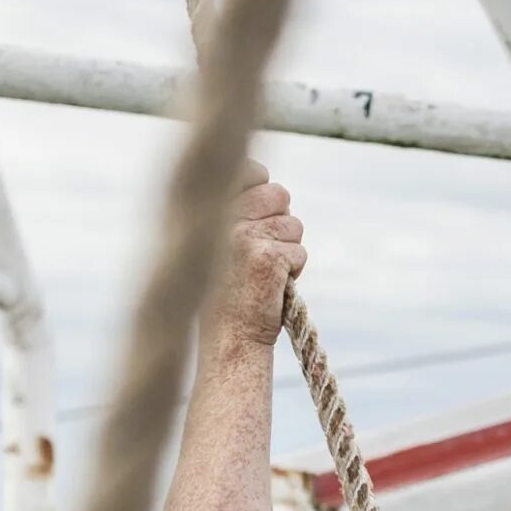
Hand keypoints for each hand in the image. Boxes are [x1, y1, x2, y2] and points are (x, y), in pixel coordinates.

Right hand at [208, 163, 305, 356]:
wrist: (228, 339)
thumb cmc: (224, 293)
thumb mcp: (221, 244)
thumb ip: (239, 213)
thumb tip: (274, 189)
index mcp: (211, 211)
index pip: (250, 170)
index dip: (262, 183)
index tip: (261, 203)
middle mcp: (226, 219)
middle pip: (279, 195)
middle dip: (280, 221)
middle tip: (263, 250)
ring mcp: (246, 236)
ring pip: (293, 224)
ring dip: (287, 248)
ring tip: (265, 272)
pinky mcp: (268, 257)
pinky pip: (299, 251)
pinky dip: (293, 270)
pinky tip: (272, 285)